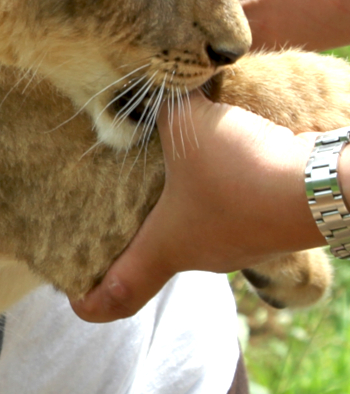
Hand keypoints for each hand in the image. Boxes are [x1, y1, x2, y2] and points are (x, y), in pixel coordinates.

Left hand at [71, 94, 320, 323]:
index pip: (116, 295)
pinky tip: (221, 155)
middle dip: (133, 232)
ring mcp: (240, 245)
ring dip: (183, 202)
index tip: (73, 299)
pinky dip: (222, 189)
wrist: (319, 185)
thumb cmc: (238, 170)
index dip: (90, 302)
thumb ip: (156, 109)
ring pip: (198, 226)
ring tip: (167, 166)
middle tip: (109, 205)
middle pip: (156, 252)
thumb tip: (140, 90)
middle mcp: (201, 256)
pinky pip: (233, 209)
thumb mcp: (185, 126)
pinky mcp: (269, 225)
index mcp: (166, 250)